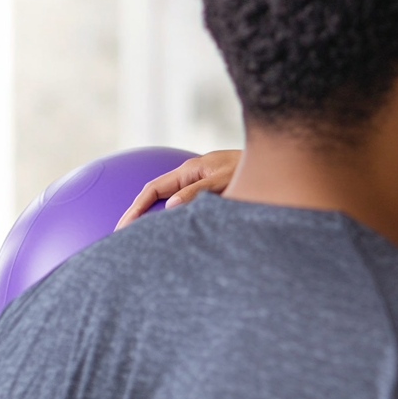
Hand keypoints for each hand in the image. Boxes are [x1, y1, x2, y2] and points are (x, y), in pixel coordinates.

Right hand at [115, 149, 241, 228]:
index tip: (124, 227)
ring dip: (156, 216)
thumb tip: (172, 205)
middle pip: (156, 195)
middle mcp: (190, 175)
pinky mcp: (210, 189)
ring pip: (170, 200)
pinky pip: (185, 203)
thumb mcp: (224, 180)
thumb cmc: (250, 168)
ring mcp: (199, 181)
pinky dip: (174, 216)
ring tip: (143, 239)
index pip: (153, 189)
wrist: (273, 159)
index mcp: (189, 170)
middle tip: (124, 237)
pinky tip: (172, 230)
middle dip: (139, 214)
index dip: (136, 208)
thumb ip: (199, 191)